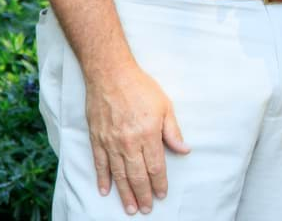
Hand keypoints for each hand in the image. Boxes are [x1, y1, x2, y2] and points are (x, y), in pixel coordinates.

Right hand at [82, 59, 189, 214]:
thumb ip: (173, 132)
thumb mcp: (165, 107)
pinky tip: (106, 191)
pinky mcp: (97, 139)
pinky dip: (103, 179)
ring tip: (130, 208)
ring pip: (118, 174)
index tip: (162, 195)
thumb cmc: (141, 88)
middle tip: (146, 210)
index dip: (159, 183)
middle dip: (143, 194)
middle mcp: (129, 142)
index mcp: (148, 134)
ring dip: (124, 193)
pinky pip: (100, 163)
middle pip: (137, 175)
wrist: (110, 75)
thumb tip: (184, 150)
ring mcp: (110, 142)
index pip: (155, 166)